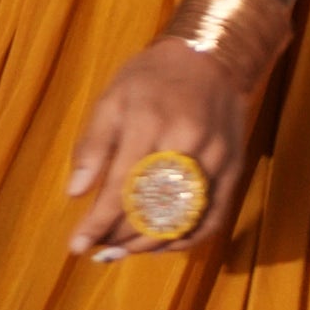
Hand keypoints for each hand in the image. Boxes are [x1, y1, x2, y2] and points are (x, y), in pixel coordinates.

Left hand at [65, 37, 254, 262]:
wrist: (211, 57)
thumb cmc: (152, 79)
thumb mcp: (112, 99)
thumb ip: (93, 146)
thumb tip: (75, 193)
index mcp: (150, 122)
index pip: (121, 186)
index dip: (98, 222)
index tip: (78, 245)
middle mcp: (187, 143)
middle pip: (152, 208)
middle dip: (120, 237)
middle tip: (97, 250)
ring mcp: (215, 159)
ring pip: (182, 220)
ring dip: (149, 244)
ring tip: (122, 252)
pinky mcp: (234, 169)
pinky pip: (212, 218)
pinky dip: (185, 240)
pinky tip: (160, 246)